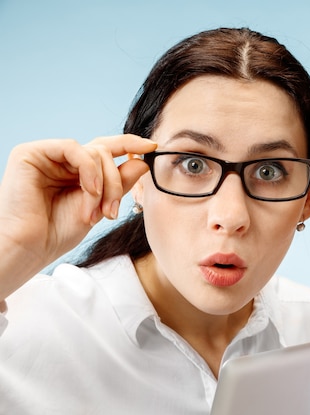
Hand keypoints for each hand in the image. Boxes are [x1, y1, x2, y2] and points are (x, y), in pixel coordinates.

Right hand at [0, 134, 156, 299]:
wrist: (30, 249)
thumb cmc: (58, 233)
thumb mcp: (100, 206)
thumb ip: (119, 183)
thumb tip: (142, 162)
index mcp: (76, 171)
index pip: (106, 150)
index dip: (130, 145)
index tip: (153, 147)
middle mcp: (61, 160)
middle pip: (104, 152)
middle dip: (117, 181)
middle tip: (114, 210)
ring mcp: (46, 155)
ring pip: (93, 151)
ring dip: (104, 182)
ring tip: (98, 210)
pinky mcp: (30, 153)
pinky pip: (74, 148)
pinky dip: (89, 170)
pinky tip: (89, 191)